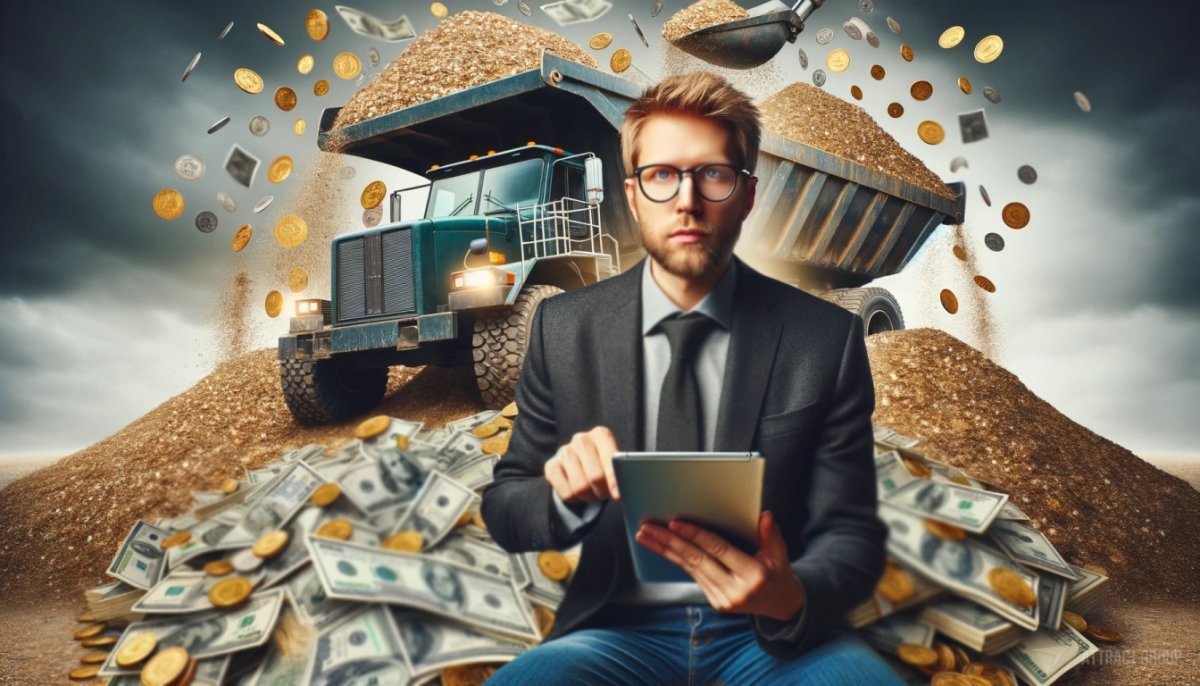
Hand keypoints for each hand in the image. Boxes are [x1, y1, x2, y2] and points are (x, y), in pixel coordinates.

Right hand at [544, 426, 619, 504]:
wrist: (581, 466)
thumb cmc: (604, 466)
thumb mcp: (616, 464)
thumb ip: (621, 471)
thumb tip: (621, 490)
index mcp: (601, 434)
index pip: (610, 459)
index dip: (614, 480)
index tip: (618, 495)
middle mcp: (581, 439)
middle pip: (595, 476)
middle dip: (602, 491)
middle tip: (604, 494)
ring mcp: (564, 451)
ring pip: (580, 487)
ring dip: (589, 497)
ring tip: (593, 493)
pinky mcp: (551, 466)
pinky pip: (566, 493)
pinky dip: (575, 499)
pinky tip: (577, 492)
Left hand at [635, 511, 804, 621]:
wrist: (781, 606)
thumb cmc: (778, 574)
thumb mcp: (780, 554)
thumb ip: (771, 534)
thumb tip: (763, 514)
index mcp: (753, 575)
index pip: (718, 550)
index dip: (696, 535)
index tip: (675, 522)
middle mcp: (735, 590)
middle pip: (696, 560)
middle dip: (669, 542)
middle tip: (647, 528)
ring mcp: (723, 599)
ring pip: (689, 568)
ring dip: (665, 551)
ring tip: (645, 536)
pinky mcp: (715, 602)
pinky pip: (693, 576)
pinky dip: (677, 560)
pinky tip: (662, 547)